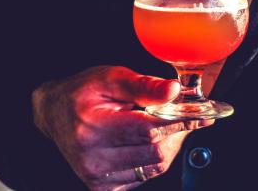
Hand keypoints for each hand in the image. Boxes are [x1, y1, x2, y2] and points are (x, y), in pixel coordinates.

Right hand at [32, 66, 212, 190]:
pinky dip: (154, 157)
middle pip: (156, 151)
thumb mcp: (110, 78)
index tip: (203, 115)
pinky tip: (147, 140)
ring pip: (154, 166)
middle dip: (177, 132)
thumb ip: (144, 86)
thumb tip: (174, 91)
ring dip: (168, 145)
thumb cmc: (82, 93)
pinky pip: (144, 175)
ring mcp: (96, 176)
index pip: (150, 130)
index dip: (181, 121)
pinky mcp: (102, 186)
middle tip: (183, 115)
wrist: (54, 113)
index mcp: (93, 127)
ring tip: (163, 125)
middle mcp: (93, 157)